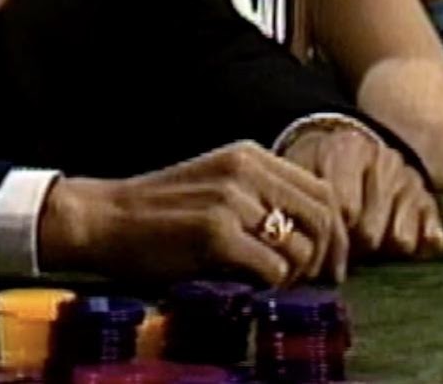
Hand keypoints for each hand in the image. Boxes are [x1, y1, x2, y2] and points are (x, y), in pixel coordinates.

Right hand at [38, 141, 347, 285]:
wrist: (105, 218)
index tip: (331, 263)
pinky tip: (251, 286)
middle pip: (323, 217)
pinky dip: (270, 286)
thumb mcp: (218, 186)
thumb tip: (316, 237)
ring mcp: (231, 200)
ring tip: (274, 284)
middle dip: (328, 258)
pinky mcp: (216, 233)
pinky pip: (272, 269)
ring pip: (300, 248)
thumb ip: (262, 197)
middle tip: (317, 283)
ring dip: (295, 276)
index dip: (337, 232)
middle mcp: (246, 170)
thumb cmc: (161, 212)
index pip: (322, 191)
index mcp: (250, 155)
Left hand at [282, 124, 442, 258]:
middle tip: (339, 247)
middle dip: (351, 247)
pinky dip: (417, 246)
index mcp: (349, 150)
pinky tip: (395, 245)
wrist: (350, 145)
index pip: (345, 209)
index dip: (329, 234)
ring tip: (362, 242)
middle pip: (369, 231)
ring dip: (380, 250)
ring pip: (400, 240)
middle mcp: (385, 161)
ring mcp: (410, 180)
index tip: (318, 243)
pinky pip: (431, 238)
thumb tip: (298, 248)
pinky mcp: (429, 200)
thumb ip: (299, 200)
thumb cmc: (317, 166)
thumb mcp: (299, 169)